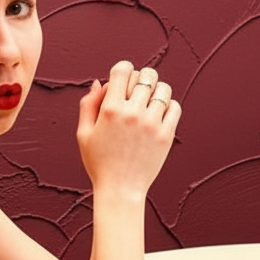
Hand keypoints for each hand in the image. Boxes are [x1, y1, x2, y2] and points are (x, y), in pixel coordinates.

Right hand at [76, 61, 180, 197]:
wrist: (120, 190)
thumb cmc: (99, 163)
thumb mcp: (84, 134)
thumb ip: (88, 105)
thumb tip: (98, 82)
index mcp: (110, 110)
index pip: (122, 70)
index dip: (123, 69)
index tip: (123, 77)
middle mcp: (132, 113)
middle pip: (146, 75)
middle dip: (141, 77)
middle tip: (138, 89)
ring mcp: (151, 124)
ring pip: (163, 88)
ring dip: (157, 89)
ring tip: (150, 100)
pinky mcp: (166, 135)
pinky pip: (175, 107)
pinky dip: (169, 105)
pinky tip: (159, 113)